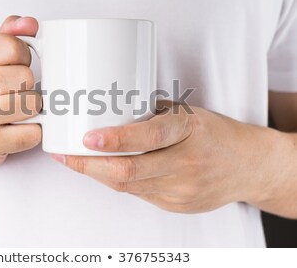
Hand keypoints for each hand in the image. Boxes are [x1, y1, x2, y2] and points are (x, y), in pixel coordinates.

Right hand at [0, 16, 41, 176]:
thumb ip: (5, 37)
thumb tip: (29, 23)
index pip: (13, 46)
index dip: (24, 57)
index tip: (13, 67)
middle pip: (25, 76)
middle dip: (27, 86)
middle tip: (10, 94)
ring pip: (32, 103)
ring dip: (31, 110)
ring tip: (12, 112)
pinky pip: (32, 132)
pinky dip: (31, 132)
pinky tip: (13, 130)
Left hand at [52, 101, 275, 212]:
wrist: (248, 166)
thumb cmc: (213, 132)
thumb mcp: (187, 113)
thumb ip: (151, 114)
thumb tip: (107, 107)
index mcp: (189, 130)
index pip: (150, 137)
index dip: (116, 140)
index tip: (87, 138)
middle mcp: (186, 162)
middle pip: (130, 171)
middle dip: (90, 165)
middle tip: (64, 154)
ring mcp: (182, 190)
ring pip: (128, 186)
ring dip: (97, 174)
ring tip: (72, 160)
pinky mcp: (177, 205)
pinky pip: (138, 194)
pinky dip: (116, 181)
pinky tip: (101, 170)